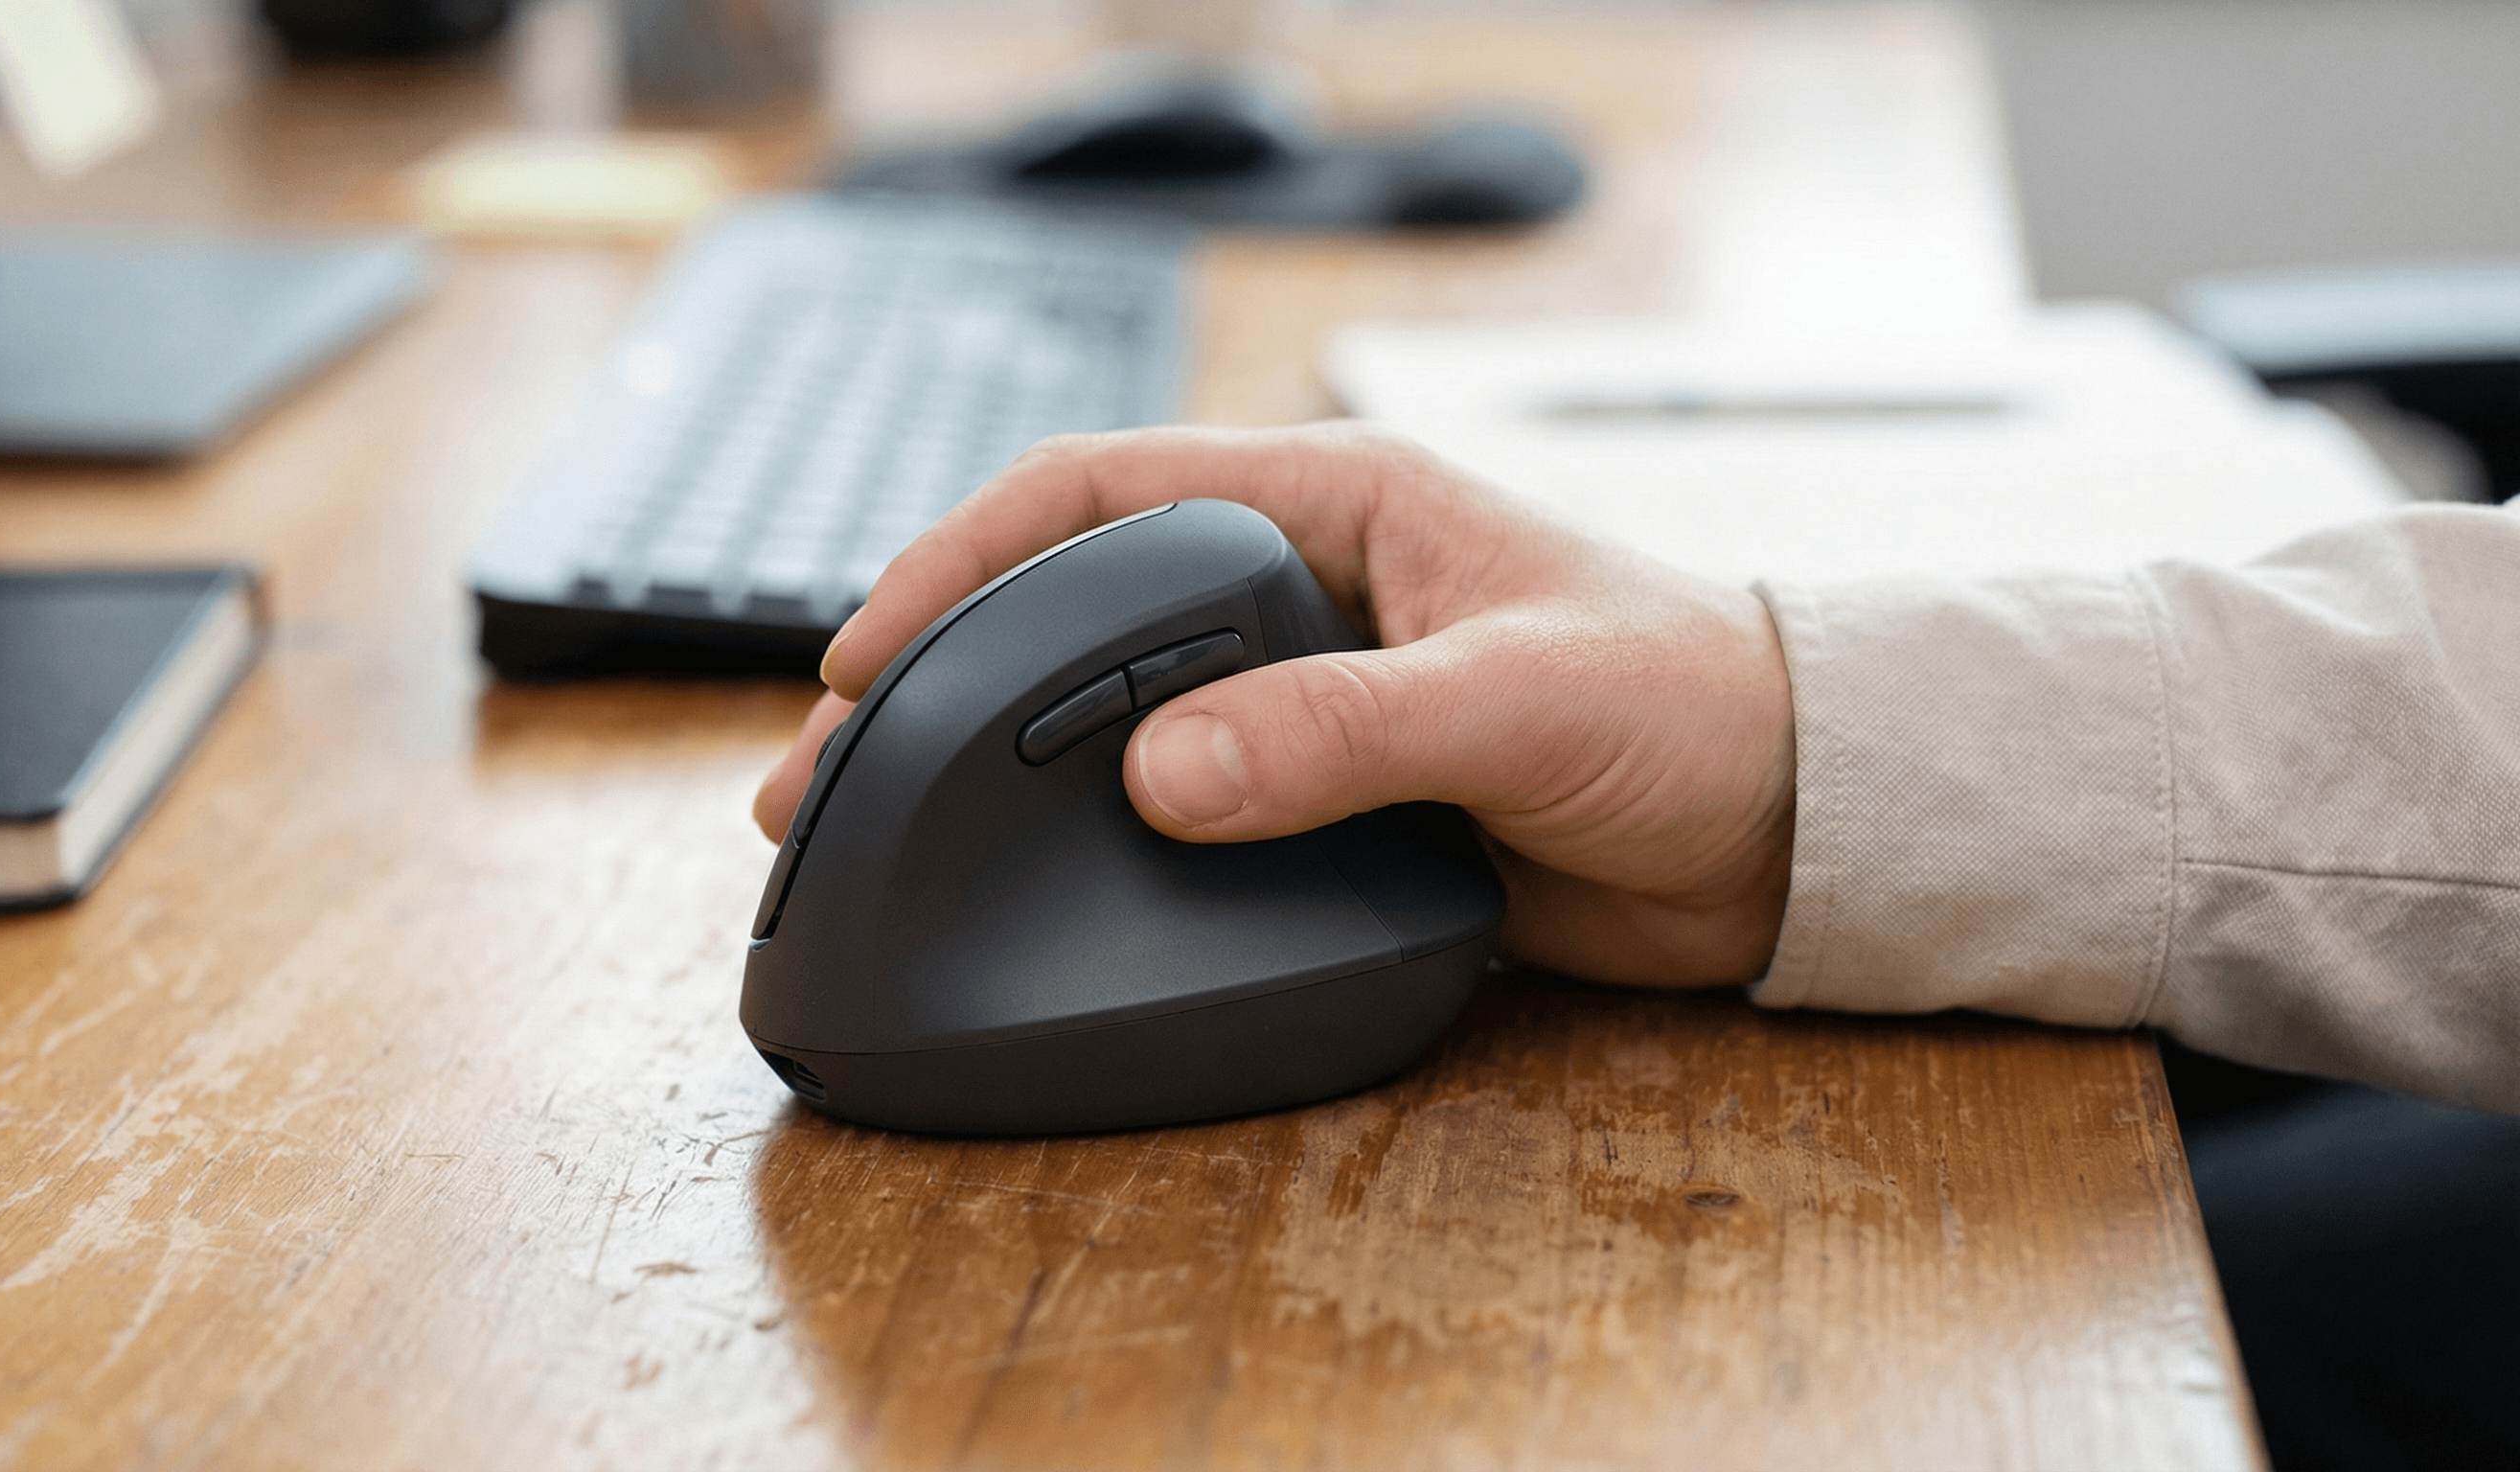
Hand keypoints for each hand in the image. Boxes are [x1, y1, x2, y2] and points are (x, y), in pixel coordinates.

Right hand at [752, 423, 1796, 985]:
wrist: (1793, 835)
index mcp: (1335, 505)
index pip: (1101, 493)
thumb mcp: (1521, 700)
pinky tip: (1030, 888)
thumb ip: (1349, 729)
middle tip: (825, 770)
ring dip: (995, 772)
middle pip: (1069, 612)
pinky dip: (1089, 847)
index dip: (964, 557)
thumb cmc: (1696, 708)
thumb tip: (1166, 773)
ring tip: (884, 834)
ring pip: (1105, 722)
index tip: (868, 649)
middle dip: (937, 678)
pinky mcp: (1328, 807)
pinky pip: (1178, 819)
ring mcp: (1306, 704)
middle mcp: (1301, 595)